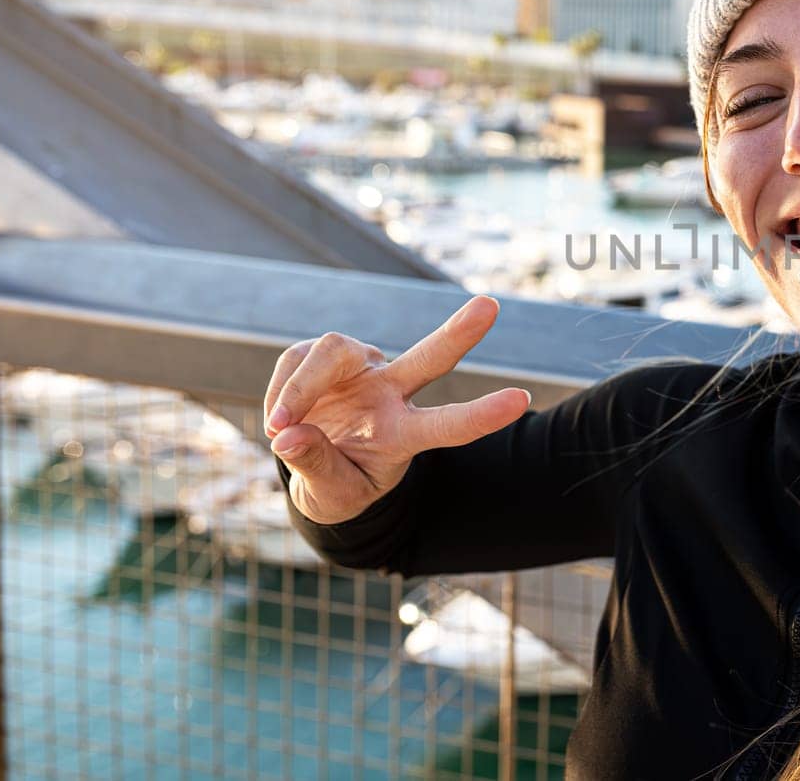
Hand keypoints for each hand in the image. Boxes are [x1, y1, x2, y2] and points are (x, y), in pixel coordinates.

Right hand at [264, 295, 530, 523]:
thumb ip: (316, 467)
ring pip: (334, 351)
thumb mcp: (331, 494)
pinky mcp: (326, 355)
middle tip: (491, 306)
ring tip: (278, 427)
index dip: (482, 414)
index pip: (448, 425)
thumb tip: (287, 436)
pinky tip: (279, 419)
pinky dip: (280, 392)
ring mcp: (361, 369)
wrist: (314, 465)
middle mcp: (392, 393)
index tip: (521, 400)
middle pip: (430, 358)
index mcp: (405, 434)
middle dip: (459, 333)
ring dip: (301, 389)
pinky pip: (296, 359)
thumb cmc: (337, 484)